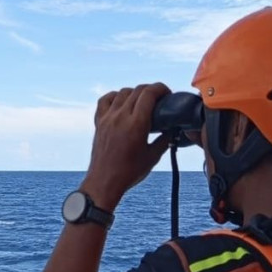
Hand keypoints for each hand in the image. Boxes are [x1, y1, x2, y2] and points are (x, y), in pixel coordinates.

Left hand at [82, 83, 171, 209]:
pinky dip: (115, 97)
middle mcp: (121, 117)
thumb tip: (173, 129)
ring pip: (122, 93)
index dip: (161, 88)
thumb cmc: (129, 173)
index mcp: (136, 124)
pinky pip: (105, 101)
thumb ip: (165, 140)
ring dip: (135, 93)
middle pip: (138, 90)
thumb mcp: (153, 157)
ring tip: (142, 102)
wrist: (104, 183)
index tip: (167, 94)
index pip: (149, 93)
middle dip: (151, 90)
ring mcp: (108, 118)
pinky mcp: (98, 123)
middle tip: (159, 100)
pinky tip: (121, 103)